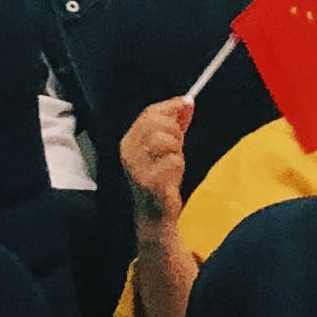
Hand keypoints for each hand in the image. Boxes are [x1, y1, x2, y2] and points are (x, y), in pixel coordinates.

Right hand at [119, 97, 191, 224]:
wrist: (156, 214)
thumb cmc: (161, 178)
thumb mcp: (167, 146)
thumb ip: (174, 123)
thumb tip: (186, 101)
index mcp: (129, 141)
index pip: (148, 113)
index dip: (170, 107)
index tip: (187, 105)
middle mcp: (128, 152)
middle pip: (155, 122)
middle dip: (175, 129)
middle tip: (179, 143)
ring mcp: (137, 167)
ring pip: (164, 140)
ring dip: (176, 150)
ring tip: (174, 163)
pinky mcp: (148, 181)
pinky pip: (172, 161)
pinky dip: (178, 166)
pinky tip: (172, 177)